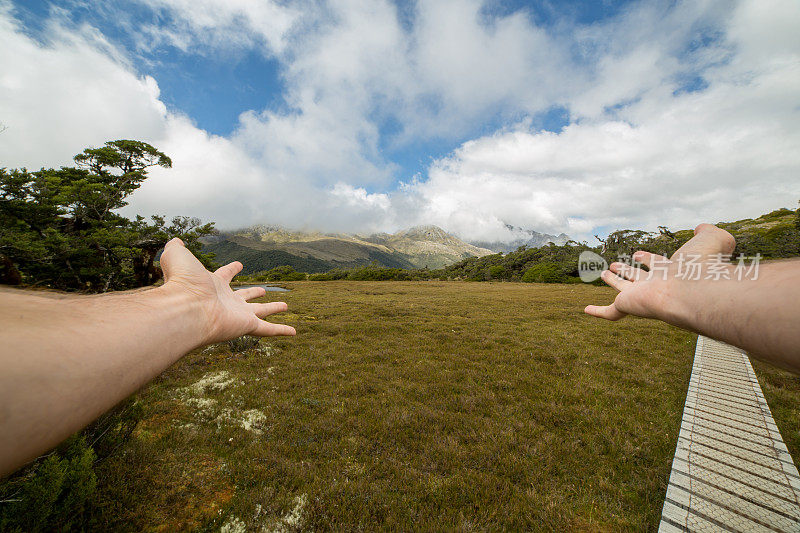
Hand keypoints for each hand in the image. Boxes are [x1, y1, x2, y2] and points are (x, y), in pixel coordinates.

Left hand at [159, 238, 295, 342]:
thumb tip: (175, 240)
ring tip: (284, 306)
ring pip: (260, 312)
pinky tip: (293, 332)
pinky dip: (282, 330)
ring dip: (272, 308)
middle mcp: (226, 301)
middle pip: (244, 296)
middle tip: (263, 291)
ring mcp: (238, 315)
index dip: (231, 269)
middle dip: (253, 293)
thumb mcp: (177, 256)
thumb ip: (177, 247)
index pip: (224, 275)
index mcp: (213, 285)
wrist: (186, 308)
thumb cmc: (182, 282)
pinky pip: (268, 329)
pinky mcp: (247, 326)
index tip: (239, 265)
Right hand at [584, 223, 736, 322]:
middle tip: (615, 265)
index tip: (638, 254)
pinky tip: (586, 310)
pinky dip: (598, 312)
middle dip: (628, 270)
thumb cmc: (705, 265)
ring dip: (614, 282)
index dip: (647, 259)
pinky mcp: (628, 306)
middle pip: (638, 277)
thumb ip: (710, 233)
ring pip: (624, 289)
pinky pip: (611, 312)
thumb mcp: (712, 240)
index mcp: (671, 271)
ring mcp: (641, 296)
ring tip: (604, 274)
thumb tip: (703, 228)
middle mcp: (656, 285)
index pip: (656, 264)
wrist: (693, 290)